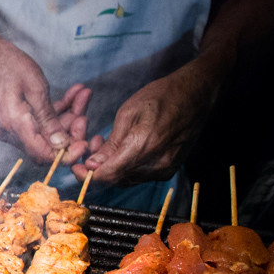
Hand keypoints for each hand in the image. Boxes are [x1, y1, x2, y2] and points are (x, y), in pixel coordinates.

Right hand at [0, 37, 72, 161]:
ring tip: (82, 94)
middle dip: (70, 130)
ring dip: (64, 117)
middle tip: (84, 110)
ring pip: (43, 132)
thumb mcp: (34, 87)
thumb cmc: (5, 64)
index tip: (85, 142)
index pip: (44, 156)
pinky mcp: (9, 120)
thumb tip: (62, 144)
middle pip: (46, 145)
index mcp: (14, 126)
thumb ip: (48, 118)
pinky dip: (52, 112)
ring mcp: (7, 127)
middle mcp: (8, 132)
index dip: (67, 154)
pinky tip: (69, 95)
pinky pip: (34, 123)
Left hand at [70, 58, 221, 184]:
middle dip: (97, 169)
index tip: (76, 167)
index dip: (88, 175)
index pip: (110, 174)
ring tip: (103, 145)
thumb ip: (111, 144)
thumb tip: (93, 165)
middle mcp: (157, 163)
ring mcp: (166, 168)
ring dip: (111, 168)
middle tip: (89, 150)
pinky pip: (139, 175)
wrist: (197, 94)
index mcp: (145, 145)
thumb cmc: (162, 96)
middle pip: (117, 180)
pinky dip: (125, 167)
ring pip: (127, 179)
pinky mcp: (170, 169)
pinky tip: (121, 150)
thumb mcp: (129, 112)